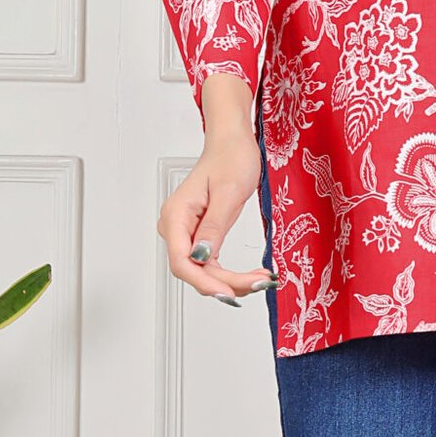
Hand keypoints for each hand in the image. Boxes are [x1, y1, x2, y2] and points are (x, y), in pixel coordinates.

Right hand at [157, 85, 274, 306]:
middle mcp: (176, 226)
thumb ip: (214, 226)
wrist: (233, 143)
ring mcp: (187, 232)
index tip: (228, 293)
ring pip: (203, 270)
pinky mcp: (200, 234)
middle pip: (193, 270)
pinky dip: (230, 273)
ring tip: (260, 280)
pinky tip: (250, 276)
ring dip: (231, 281)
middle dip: (225, 283)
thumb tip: (202, 256)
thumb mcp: (227, 193)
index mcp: (176, 215)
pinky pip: (210, 262)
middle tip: (257, 284)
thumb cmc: (230, 158)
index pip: (181, 261)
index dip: (204, 282)